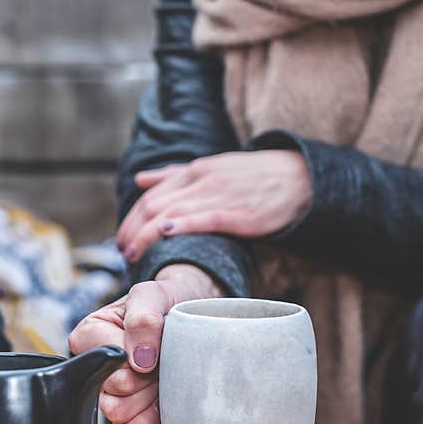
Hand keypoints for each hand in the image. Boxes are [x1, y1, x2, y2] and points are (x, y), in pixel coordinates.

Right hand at [68, 264, 222, 423]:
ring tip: (161, 382)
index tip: (153, 351)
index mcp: (90, 334)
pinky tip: (159, 411)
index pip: (104, 361)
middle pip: (112, 391)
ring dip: (146, 401)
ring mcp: (111, 391)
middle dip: (143, 381)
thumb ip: (142, 318)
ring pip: (118, 413)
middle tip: (161, 365)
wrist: (193, 314)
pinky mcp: (128, 412)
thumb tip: (140, 360)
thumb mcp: (153, 294)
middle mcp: (95, 365)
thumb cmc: (166, 301)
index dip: (133, 360)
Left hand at [116, 150, 311, 262]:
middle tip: (122, 252)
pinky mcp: (238, 212)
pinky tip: (164, 234)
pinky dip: (182, 224)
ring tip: (133, 255)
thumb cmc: (253, 177)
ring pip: (171, 212)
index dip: (131, 219)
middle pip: (153, 205)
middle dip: (132, 231)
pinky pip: (204, 218)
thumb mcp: (212, 168)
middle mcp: (202, 180)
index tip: (121, 240)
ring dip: (146, 235)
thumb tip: (140, 180)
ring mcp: (219, 195)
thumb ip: (173, 175)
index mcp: (194, 171)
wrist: (301, 178)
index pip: (150, 195)